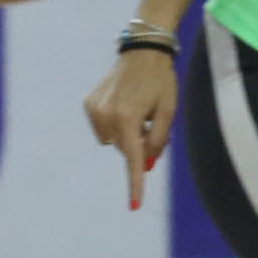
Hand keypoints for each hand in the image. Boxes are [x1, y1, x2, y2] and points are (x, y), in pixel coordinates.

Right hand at [85, 48, 179, 211]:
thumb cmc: (161, 81)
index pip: (133, 159)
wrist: (142, 51)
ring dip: (126, 133)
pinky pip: (103, 127)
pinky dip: (114, 123)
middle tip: (151, 121)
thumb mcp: (168, 111)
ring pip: (113, 141)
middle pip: (126, 149)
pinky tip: (123, 103)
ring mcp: (94, 110)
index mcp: (129, 118)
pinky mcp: (89, 104)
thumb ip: (158, 141)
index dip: (135, 184)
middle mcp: (107, 116)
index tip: (134, 206)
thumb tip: (147, 166)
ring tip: (137, 109)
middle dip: (139, 143)